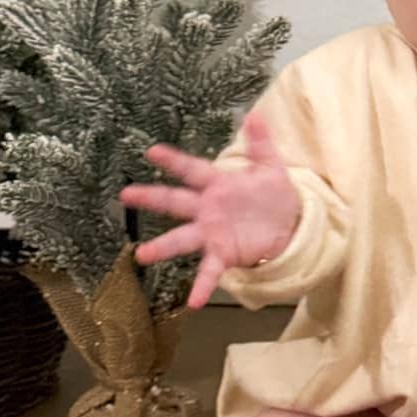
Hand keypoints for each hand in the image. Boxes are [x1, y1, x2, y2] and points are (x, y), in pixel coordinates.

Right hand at [120, 111, 300, 310]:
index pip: (192, 169)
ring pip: (182, 239)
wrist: (290, 224)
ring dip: (163, 247)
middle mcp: (207, 209)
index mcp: (217, 184)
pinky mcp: (223, 254)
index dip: (174, 161)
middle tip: (125, 195)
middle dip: (151, 198)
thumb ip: (260, 143)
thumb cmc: (273, 194)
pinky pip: (209, 272)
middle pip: (175, 202)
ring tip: (142, 255)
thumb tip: (255, 114)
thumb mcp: (270, 167)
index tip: (152, 151)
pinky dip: (201, 286)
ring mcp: (212, 233)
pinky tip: (193, 302)